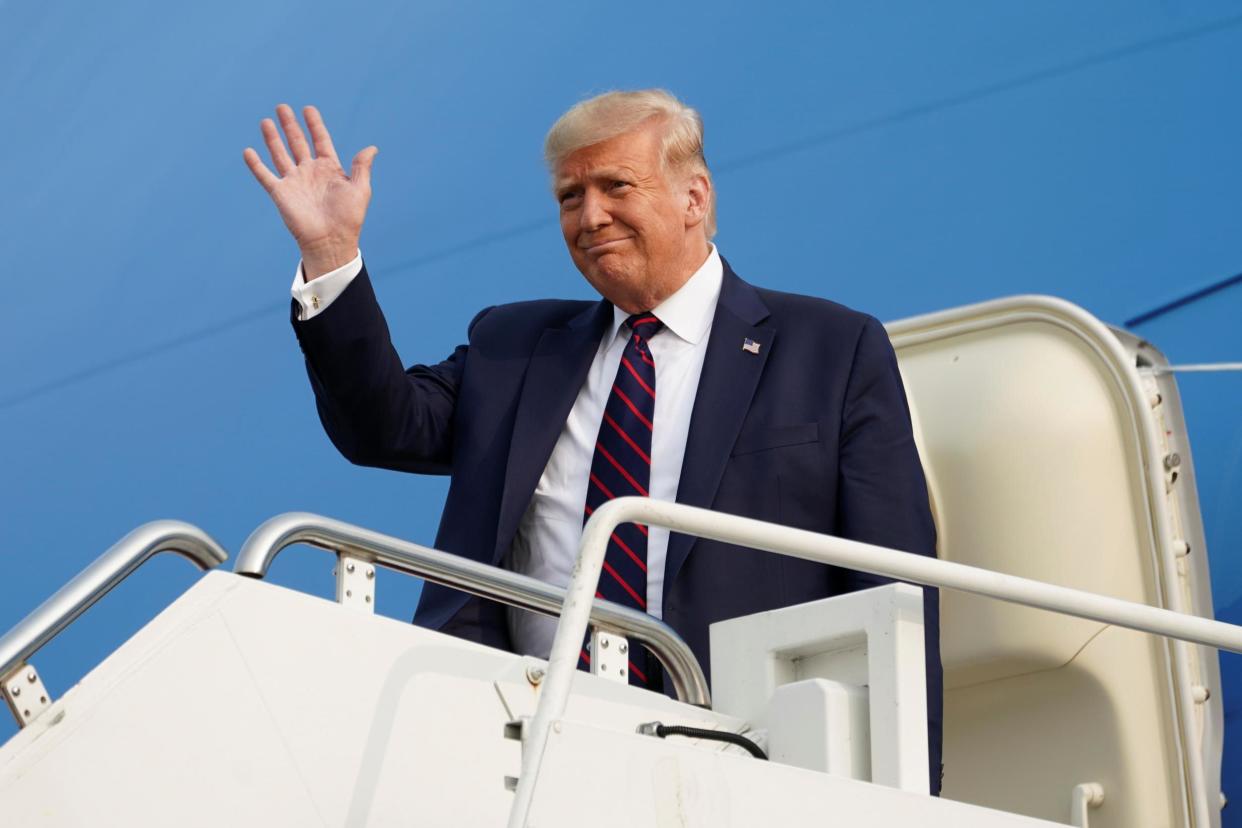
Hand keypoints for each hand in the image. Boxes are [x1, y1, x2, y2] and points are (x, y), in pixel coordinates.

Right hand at [243, 104, 377, 279]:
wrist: (331, 241)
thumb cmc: (348, 218)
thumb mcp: (360, 189)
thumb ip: (362, 167)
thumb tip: (372, 148)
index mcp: (329, 169)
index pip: (320, 141)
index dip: (315, 125)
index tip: (308, 109)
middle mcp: (310, 172)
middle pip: (298, 143)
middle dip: (290, 125)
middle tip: (282, 107)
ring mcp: (294, 182)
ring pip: (280, 154)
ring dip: (273, 138)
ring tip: (266, 121)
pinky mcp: (281, 193)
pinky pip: (265, 176)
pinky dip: (256, 164)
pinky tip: (248, 151)